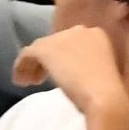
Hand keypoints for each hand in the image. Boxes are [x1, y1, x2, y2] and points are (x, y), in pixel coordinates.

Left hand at [12, 24, 128, 117]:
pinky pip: (27, 54)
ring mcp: (62, 38)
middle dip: (46, 60)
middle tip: (40, 78)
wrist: (105, 99)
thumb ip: (84, 67)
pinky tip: (21, 81)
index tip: (57, 74)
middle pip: (54, 43)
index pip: (70, 43)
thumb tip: (69, 73)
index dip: (62, 58)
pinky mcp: (47, 49)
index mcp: (97, 36)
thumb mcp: (98, 75)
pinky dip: (21, 66)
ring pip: (40, 48)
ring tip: (30, 81)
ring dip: (33, 64)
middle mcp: (80, 31)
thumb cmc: (107, 94)